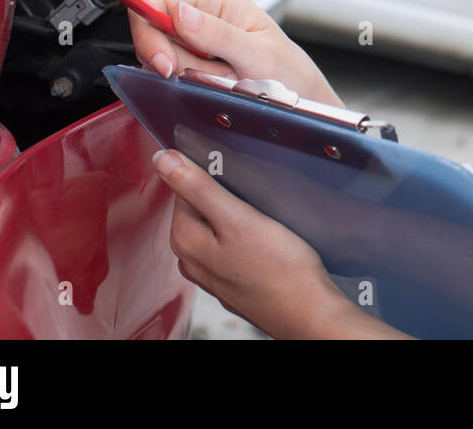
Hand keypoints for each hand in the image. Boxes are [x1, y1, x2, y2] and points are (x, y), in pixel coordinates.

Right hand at [128, 0, 344, 107]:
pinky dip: (191, 88)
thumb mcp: (259, 54)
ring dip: (188, 77)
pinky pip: (172, 78)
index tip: (164, 63)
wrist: (302, 100)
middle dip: (175, 62)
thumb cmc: (290, 72)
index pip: (154, 1)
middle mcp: (200, 16)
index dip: (149, 32)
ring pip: (161, 60)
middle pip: (152, 34)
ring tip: (224, 79)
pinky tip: (216, 86)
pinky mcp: (192, 66)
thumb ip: (219, 35)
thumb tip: (180, 14)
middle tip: (211, 75)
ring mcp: (194, 42)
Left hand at [153, 147, 413, 338]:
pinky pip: (231, 247)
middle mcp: (192, 260)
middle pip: (199, 209)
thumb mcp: (237, 217)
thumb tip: (162, 160)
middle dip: (221, 195)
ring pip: (216, 229)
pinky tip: (266, 237)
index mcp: (185, 240)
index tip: (234, 173)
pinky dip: (244, 236)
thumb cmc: (280, 269)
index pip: (182, 189)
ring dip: (234, 216)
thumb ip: (198, 187)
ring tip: (262, 213)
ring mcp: (214, 275)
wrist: (310, 312)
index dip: (208, 174)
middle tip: (252, 193)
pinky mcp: (235, 282)